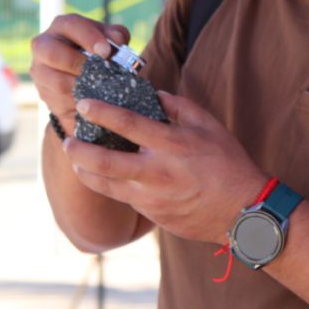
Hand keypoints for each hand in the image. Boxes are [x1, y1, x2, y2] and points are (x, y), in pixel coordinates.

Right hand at [30, 14, 129, 120]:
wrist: (84, 75)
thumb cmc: (97, 50)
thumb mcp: (109, 39)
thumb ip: (116, 35)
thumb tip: (118, 41)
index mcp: (61, 26)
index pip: (71, 25)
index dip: (89, 38)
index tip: (105, 51)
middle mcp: (44, 46)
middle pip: (52, 53)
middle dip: (79, 63)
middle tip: (100, 71)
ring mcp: (40, 71)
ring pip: (57, 82)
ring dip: (82, 87)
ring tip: (101, 87)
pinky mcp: (44, 93)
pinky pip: (61, 102)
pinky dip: (80, 103)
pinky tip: (93, 100)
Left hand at [65, 91, 266, 244]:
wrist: (242, 211)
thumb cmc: (228, 162)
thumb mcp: (209, 125)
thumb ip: (179, 106)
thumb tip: (154, 93)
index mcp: (172, 143)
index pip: (127, 124)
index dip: (101, 112)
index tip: (84, 105)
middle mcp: (157, 171)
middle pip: (104, 161)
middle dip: (78, 149)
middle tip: (67, 139)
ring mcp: (152, 197)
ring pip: (105, 185)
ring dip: (85, 171)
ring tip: (75, 160)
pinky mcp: (152, 214)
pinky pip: (124, 197)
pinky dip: (111, 185)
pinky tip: (105, 175)